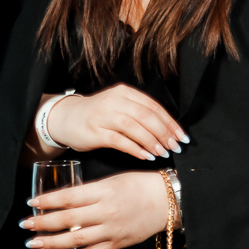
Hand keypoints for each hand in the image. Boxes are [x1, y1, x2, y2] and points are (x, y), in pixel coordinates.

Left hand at [19, 170, 174, 248]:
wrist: (168, 201)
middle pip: (67, 220)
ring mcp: (111, 231)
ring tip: (33, 243)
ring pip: (75, 240)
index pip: (68, 197)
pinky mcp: (116, 244)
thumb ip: (89, 191)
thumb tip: (63, 201)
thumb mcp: (113, 181)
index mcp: (103, 191)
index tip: (31, 203)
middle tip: (25, 224)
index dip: (47, 201)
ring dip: (51, 243)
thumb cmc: (141, 185)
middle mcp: (105, 212)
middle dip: (43, 223)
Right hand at [39, 83, 188, 161]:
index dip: (169, 122)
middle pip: (145, 116)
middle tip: (175, 147)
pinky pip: (119, 140)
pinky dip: (135, 148)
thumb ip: (139, 114)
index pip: (153, 106)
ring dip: (151, 141)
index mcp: (124, 93)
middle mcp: (114, 101)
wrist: (67, 118)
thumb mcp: (119, 107)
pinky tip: (145, 156)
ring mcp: (103, 115)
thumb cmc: (98, 115)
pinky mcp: (95, 131)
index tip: (181, 136)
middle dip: (164, 133)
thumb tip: (168, 131)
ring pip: (133, 127)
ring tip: (162, 152)